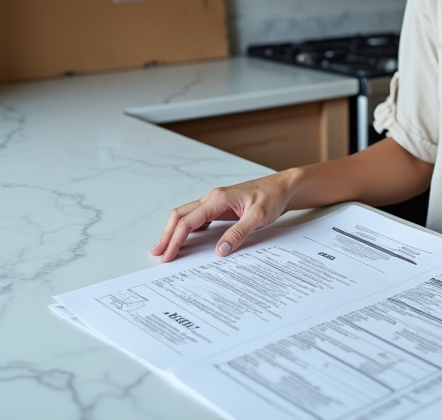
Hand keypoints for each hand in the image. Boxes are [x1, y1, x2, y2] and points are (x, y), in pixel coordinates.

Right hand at [149, 170, 298, 261]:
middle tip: (159, 253)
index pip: (188, 221)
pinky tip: (186, 239)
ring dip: (174, 231)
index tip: (168, 255)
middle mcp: (212, 198)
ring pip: (186, 215)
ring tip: (166, 248)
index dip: (175, 239)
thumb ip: (239, 233)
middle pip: (180, 216)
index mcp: (218, 199)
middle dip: (167, 235)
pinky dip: (187, 228)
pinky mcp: (220, 207)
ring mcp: (215, 202)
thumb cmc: (272, 197)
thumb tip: (221, 250)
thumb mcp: (259, 217)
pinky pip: (197, 217)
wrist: (282, 187)